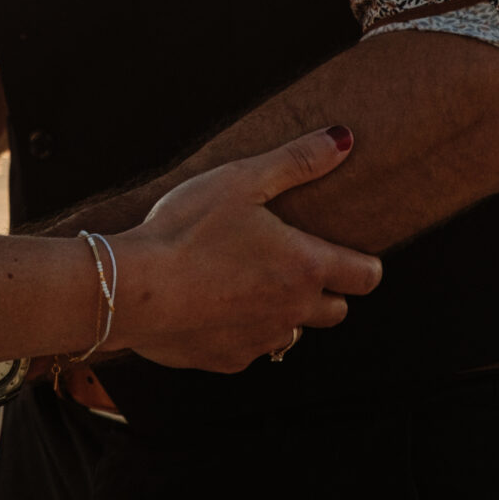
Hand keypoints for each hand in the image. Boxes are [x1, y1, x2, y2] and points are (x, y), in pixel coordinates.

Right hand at [109, 126, 381, 372]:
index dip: (365, 265)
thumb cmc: (186, 229)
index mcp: (305, 266)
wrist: (132, 289)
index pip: (366, 276)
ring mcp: (261, 340)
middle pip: (337, 311)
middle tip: (289, 263)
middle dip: (324, 290)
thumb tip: (344, 139)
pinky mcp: (228, 360)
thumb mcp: (241, 181)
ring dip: (282, 312)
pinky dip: (241, 329)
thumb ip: (297, 161)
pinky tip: (211, 305)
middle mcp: (293, 310)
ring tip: (245, 282)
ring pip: (292, 331)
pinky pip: (250, 347)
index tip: (348, 254)